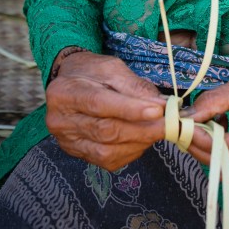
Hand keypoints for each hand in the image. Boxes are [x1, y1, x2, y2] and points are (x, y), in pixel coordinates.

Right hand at [45, 51, 166, 170]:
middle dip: (141, 129)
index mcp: (65, 92)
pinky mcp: (77, 154)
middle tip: (168, 124)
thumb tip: (160, 105)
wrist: (69, 83)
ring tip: (158, 130)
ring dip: (138, 142)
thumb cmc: (91, 72)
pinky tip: (142, 140)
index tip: (158, 110)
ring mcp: (67, 141)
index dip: (130, 109)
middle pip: (104, 131)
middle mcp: (60, 120)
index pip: (99, 103)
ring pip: (107, 150)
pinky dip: (130, 152)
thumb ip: (134, 86)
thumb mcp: (111, 68)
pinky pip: (107, 160)